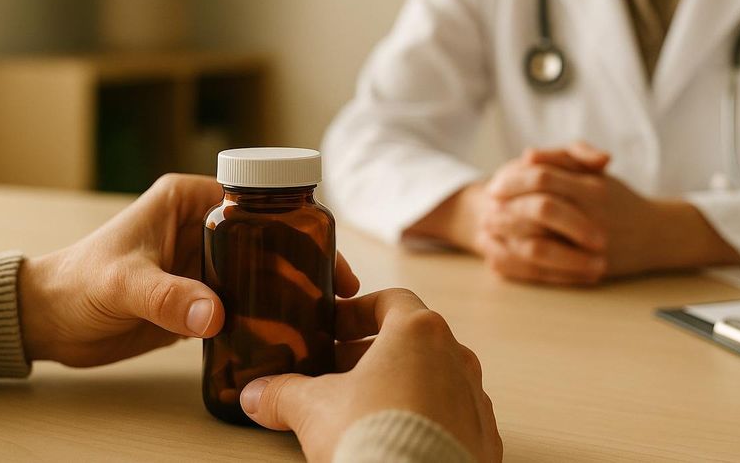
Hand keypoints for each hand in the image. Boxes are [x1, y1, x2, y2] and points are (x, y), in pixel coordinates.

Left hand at [18, 173, 360, 366]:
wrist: (49, 323)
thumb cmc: (76, 284)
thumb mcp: (122, 283)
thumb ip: (167, 297)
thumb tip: (217, 316)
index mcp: (190, 199)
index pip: (256, 198)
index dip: (294, 218)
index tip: (321, 246)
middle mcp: (205, 224)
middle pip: (271, 234)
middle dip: (305, 256)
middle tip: (339, 284)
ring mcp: (207, 261)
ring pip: (264, 268)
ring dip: (292, 287)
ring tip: (328, 308)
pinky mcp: (204, 294)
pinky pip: (247, 299)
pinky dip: (269, 312)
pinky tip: (295, 328)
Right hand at [239, 288, 501, 462]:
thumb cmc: (372, 436)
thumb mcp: (312, 409)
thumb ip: (284, 393)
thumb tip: (256, 394)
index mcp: (419, 331)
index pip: (390, 302)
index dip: (358, 312)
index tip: (334, 328)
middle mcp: (456, 356)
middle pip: (413, 341)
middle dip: (373, 354)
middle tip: (338, 371)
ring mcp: (474, 397)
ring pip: (435, 378)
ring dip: (401, 385)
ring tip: (364, 409)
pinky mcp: (483, 435)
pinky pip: (452, 416)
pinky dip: (425, 418)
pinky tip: (397, 438)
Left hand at [482, 142, 739, 282]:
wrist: (657, 235)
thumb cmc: (619, 200)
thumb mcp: (595, 172)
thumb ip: (563, 159)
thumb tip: (527, 156)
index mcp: (592, 187)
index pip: (542, 178)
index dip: (513, 181)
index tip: (495, 186)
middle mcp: (593, 216)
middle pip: (538, 210)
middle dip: (507, 209)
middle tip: (488, 209)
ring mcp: (591, 247)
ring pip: (539, 245)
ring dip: (508, 239)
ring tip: (490, 232)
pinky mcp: (589, 272)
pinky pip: (545, 273)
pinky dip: (518, 266)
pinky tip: (499, 257)